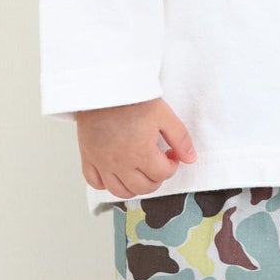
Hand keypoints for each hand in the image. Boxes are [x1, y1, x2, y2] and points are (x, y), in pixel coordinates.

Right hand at [75, 97, 196, 200]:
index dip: (172, 166)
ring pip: (120, 191)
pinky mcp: (89, 157)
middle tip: (158, 165)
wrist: (103, 88)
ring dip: (134, 187)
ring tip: (140, 173)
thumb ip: (180, 139)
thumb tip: (190, 158)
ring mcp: (103, 163)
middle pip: (143, 187)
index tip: (171, 155)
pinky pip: (95, 182)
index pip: (162, 174)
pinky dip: (106, 184)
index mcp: (141, 153)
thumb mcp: (164, 115)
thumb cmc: (132, 99)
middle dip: (156, 178)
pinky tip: (115, 174)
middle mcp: (121, 163)